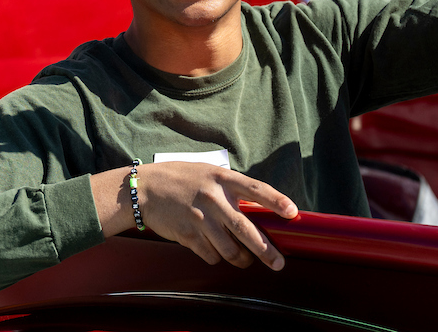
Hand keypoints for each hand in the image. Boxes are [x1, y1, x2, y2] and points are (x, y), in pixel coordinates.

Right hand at [135, 162, 297, 269]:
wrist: (145, 190)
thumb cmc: (181, 179)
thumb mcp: (208, 173)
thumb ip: (230, 188)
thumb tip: (257, 210)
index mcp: (222, 178)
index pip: (256, 189)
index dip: (276, 201)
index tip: (293, 212)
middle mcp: (213, 198)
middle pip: (245, 230)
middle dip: (266, 250)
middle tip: (279, 263)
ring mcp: (200, 218)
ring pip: (229, 249)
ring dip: (241, 259)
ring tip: (245, 261)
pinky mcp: (188, 235)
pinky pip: (210, 255)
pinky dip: (217, 257)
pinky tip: (215, 251)